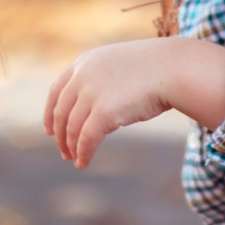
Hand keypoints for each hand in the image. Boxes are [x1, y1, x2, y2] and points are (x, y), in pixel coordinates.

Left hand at [44, 38, 224, 167]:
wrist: (175, 68)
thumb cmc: (156, 68)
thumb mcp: (120, 66)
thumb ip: (103, 80)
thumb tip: (94, 107)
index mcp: (85, 61)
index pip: (57, 90)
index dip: (50, 112)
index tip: (49, 129)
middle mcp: (83, 75)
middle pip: (61, 112)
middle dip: (60, 134)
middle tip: (63, 150)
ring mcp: (91, 93)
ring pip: (72, 128)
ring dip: (70, 146)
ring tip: (74, 159)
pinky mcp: (103, 112)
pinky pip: (86, 139)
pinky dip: (83, 152)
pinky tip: (83, 162)